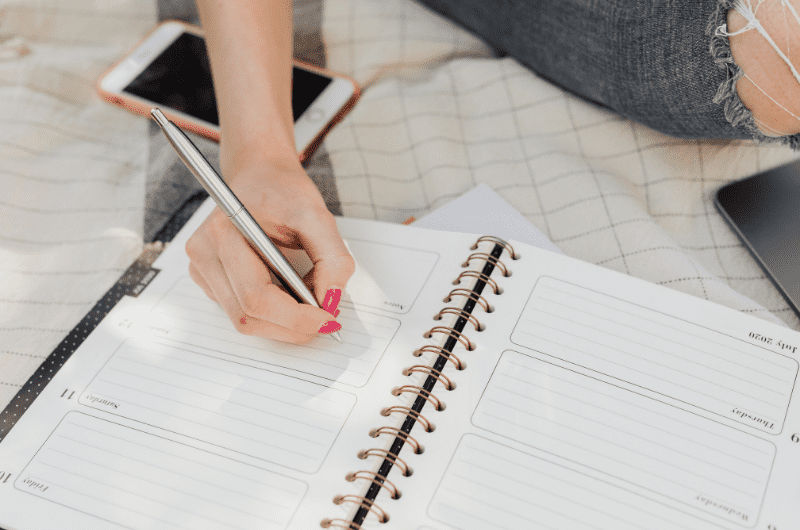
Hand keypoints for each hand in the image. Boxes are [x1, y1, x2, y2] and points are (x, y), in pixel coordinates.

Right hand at [185, 157, 355, 343]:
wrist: (260, 175)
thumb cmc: (283, 191)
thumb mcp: (317, 216)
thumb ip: (332, 258)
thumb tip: (331, 301)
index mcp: (225, 233)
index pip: (256, 297)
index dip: (295, 318)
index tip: (327, 319)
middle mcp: (204, 253)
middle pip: (248, 316)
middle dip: (292, 326)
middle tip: (325, 318)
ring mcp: (201, 268)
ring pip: (244, 320)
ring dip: (282, 322)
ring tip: (308, 301)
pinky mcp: (207, 278)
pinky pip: (239, 310)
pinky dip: (271, 313)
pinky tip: (288, 293)